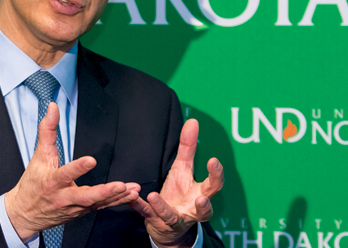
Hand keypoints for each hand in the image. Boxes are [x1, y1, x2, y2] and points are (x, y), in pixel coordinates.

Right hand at [5, 102, 140, 242]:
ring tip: (131, 189)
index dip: (78, 168)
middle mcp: (64, 196)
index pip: (66, 174)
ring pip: (97, 203)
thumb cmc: (32, 184)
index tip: (91, 160)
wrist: (26, 213)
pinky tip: (130, 195)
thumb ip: (47, 129)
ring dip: (116, 197)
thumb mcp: (38, 155)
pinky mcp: (82, 211)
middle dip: (104, 192)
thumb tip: (53, 107)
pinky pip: (101, 207)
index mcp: (52, 181)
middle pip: (85, 196)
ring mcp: (75, 206)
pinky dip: (117, 201)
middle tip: (119, 185)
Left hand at [129, 119, 223, 247]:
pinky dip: (139, 206)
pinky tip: (132, 198)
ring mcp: (174, 218)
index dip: (216, 174)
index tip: (213, 160)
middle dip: (203, 206)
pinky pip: (147, 214)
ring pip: (171, 217)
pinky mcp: (156, 221)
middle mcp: (191, 210)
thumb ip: (188, 147)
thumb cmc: (179, 193)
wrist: (167, 226)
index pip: (214, 186)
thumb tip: (193, 121)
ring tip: (154, 196)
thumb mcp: (183, 169)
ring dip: (163, 208)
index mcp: (200, 193)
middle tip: (200, 198)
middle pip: (203, 210)